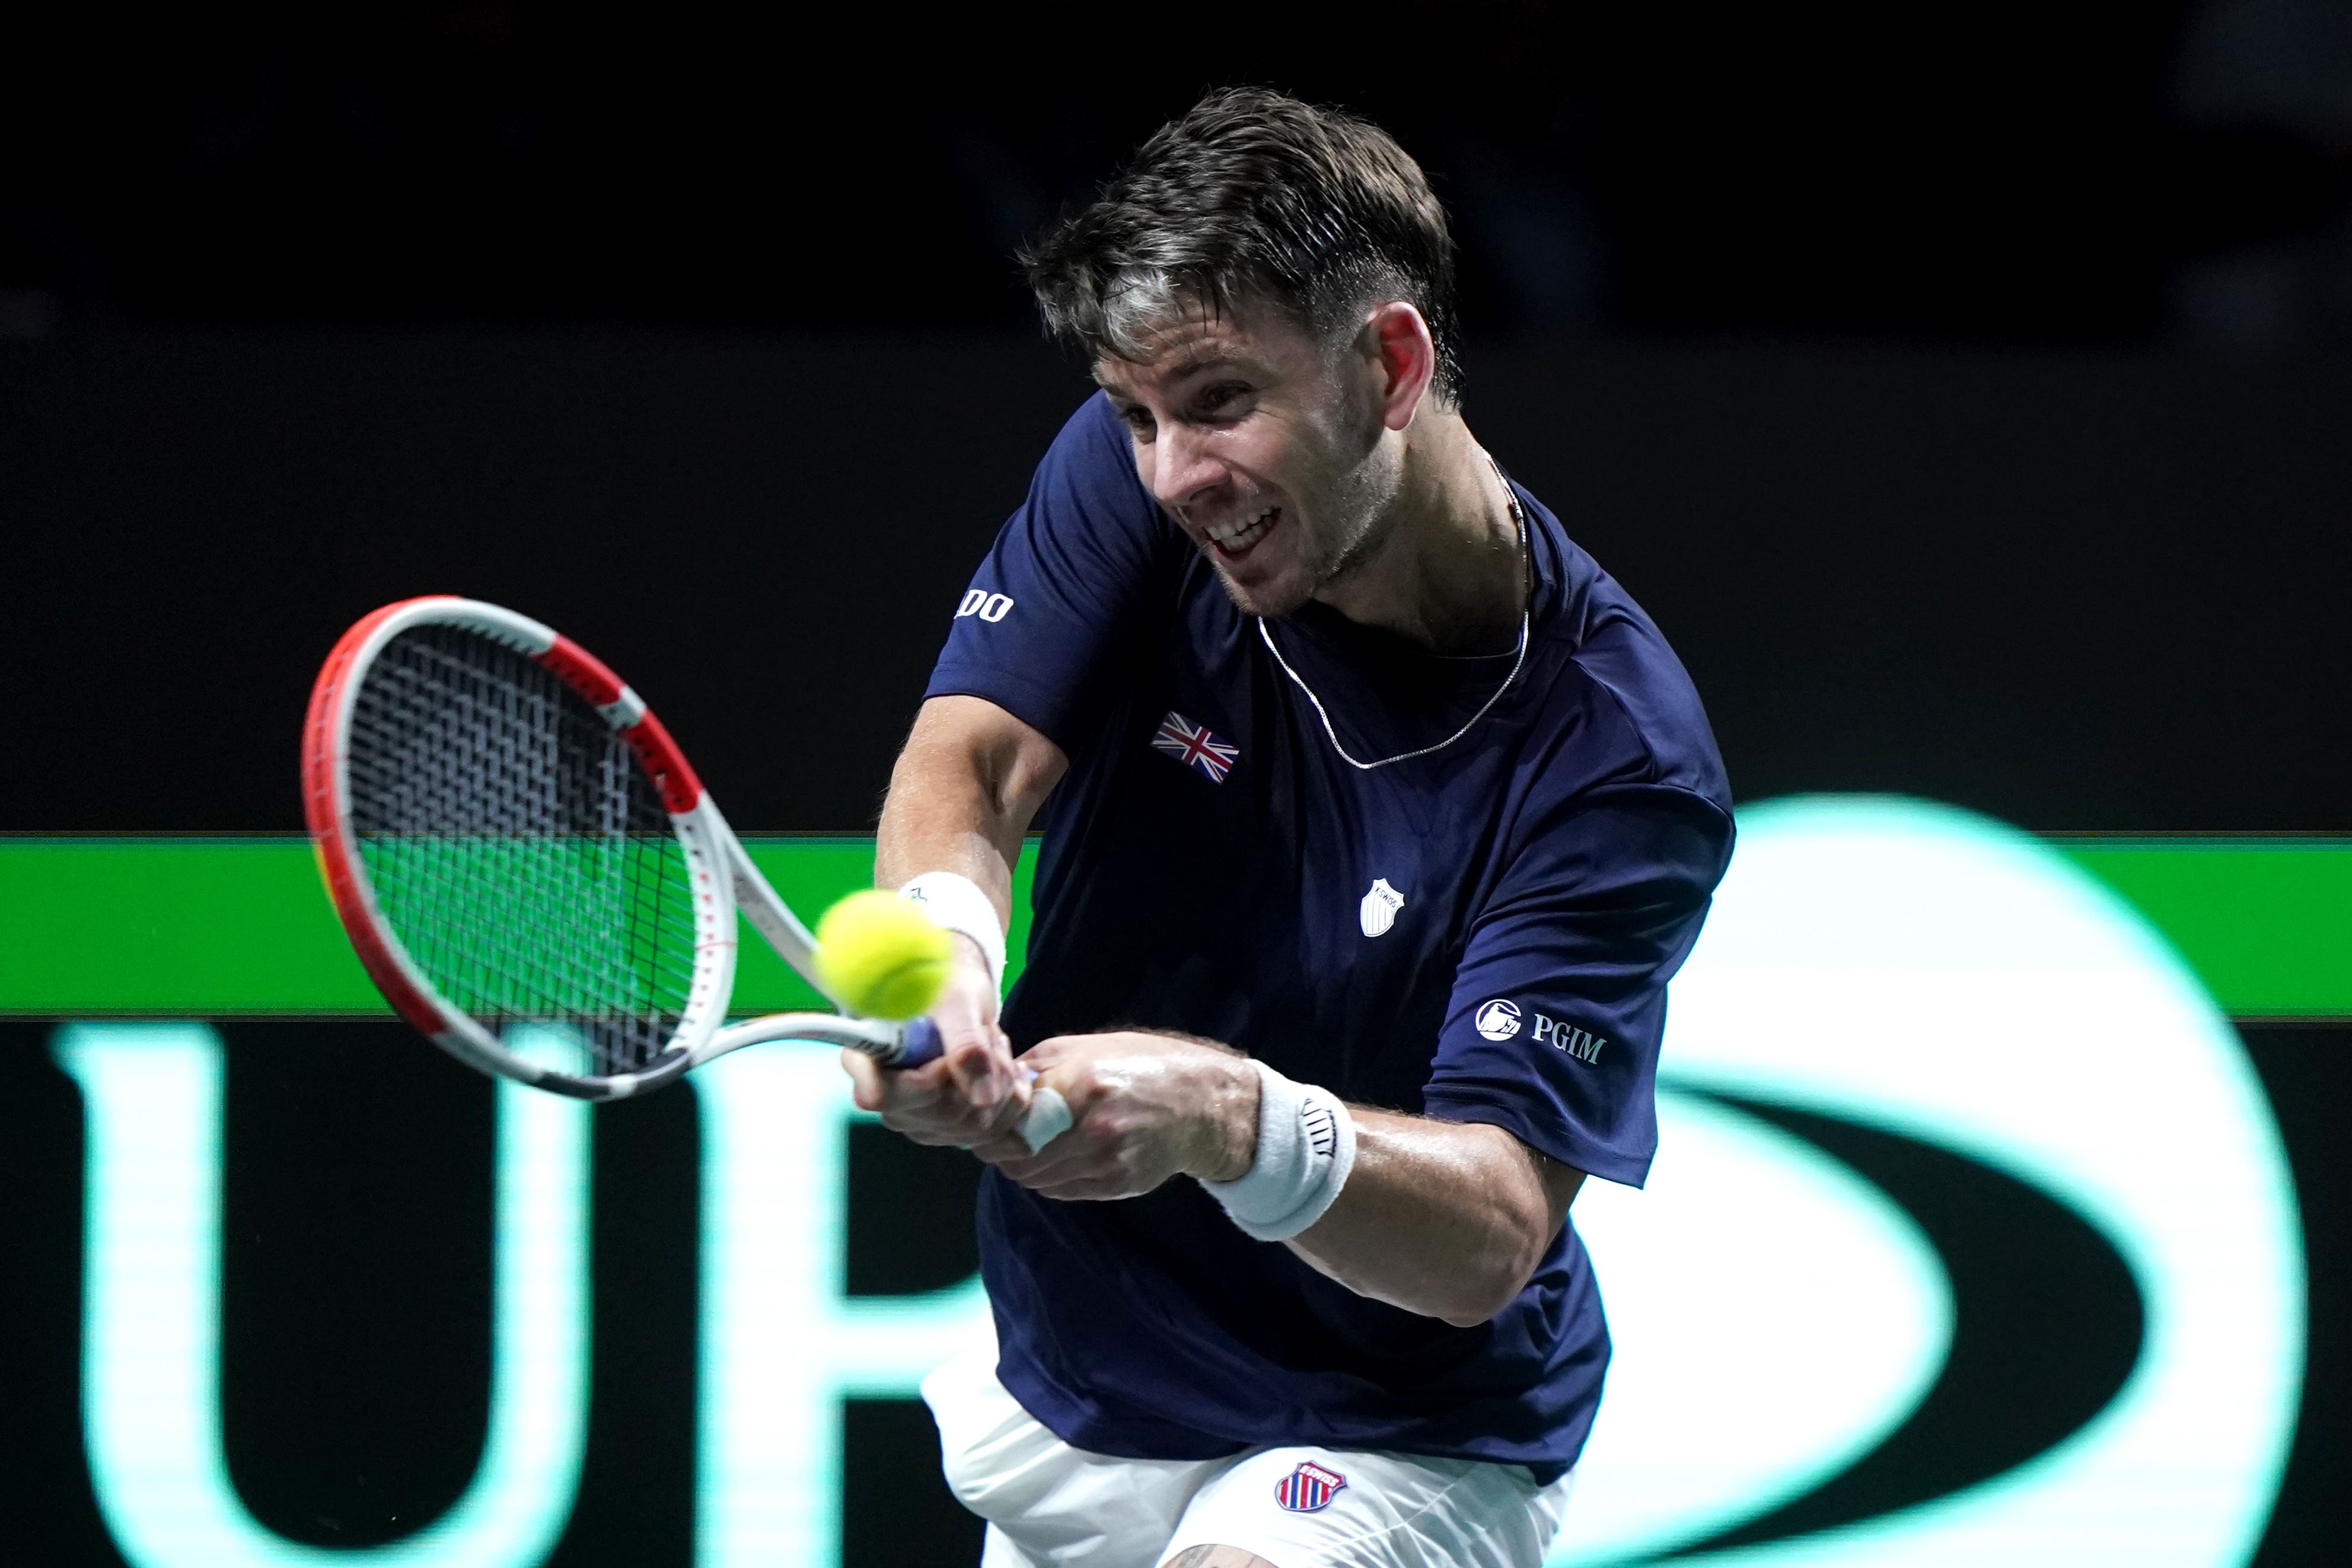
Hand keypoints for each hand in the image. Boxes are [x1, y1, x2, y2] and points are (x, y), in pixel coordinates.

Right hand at [840, 936, 1028, 1146]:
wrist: (957, 998)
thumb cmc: (944, 987)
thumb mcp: (956, 1002)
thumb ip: (965, 1043)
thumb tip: (983, 1099)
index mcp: (867, 1061)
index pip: (879, 1096)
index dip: (924, 1082)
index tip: (945, 1058)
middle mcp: (888, 1099)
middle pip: (944, 1113)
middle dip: (980, 1070)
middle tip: (984, 1033)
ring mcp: (920, 1120)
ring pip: (976, 1124)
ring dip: (1001, 1079)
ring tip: (991, 1044)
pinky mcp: (951, 1130)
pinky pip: (996, 1130)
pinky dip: (1011, 1095)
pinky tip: (1002, 1068)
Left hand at [981, 1030, 1258, 1199]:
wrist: (1200, 1103)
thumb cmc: (1139, 1064)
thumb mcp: (1083, 1047)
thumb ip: (1034, 1068)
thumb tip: (989, 1086)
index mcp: (1081, 1084)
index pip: (1011, 1122)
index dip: (990, 1125)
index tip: (986, 1119)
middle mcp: (1093, 1127)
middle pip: (1018, 1156)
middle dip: (1001, 1148)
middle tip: (1003, 1135)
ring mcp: (1106, 1161)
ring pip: (1035, 1179)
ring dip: (1023, 1165)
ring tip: (1034, 1142)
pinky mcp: (1116, 1185)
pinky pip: (1060, 1190)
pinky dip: (1048, 1177)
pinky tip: (1059, 1155)